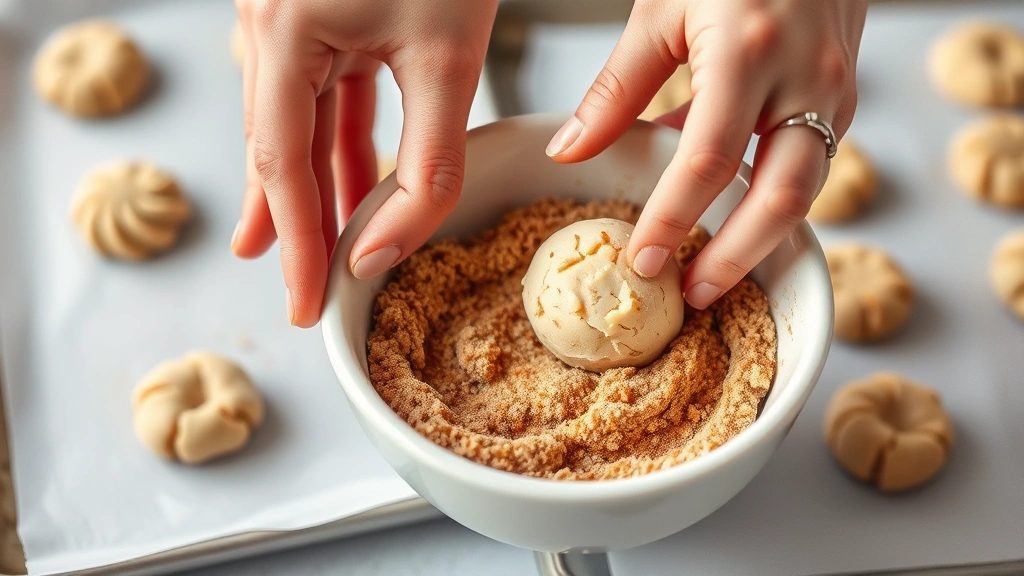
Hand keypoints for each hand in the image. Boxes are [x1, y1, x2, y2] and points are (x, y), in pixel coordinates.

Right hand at [231, 0, 497, 326]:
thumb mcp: (448, 58)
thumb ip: (425, 164)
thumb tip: (384, 253)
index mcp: (285, 34)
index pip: (280, 166)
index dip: (296, 244)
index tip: (306, 305)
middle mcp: (270, 24)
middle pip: (275, 146)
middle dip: (292, 221)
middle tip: (296, 283)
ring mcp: (289, 14)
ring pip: (297, 120)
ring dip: (314, 182)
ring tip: (317, 241)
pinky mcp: (318, 8)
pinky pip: (319, 89)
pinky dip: (336, 137)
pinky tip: (347, 169)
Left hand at [547, 0, 866, 308]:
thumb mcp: (661, 11)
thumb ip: (615, 89)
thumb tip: (568, 150)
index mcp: (748, 52)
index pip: (705, 162)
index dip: (672, 221)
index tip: (641, 262)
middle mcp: (803, 78)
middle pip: (778, 198)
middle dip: (734, 258)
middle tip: (690, 294)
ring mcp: (834, 89)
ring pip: (806, 192)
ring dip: (760, 241)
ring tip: (712, 273)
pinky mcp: (845, 95)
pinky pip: (811, 164)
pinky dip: (771, 198)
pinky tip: (731, 214)